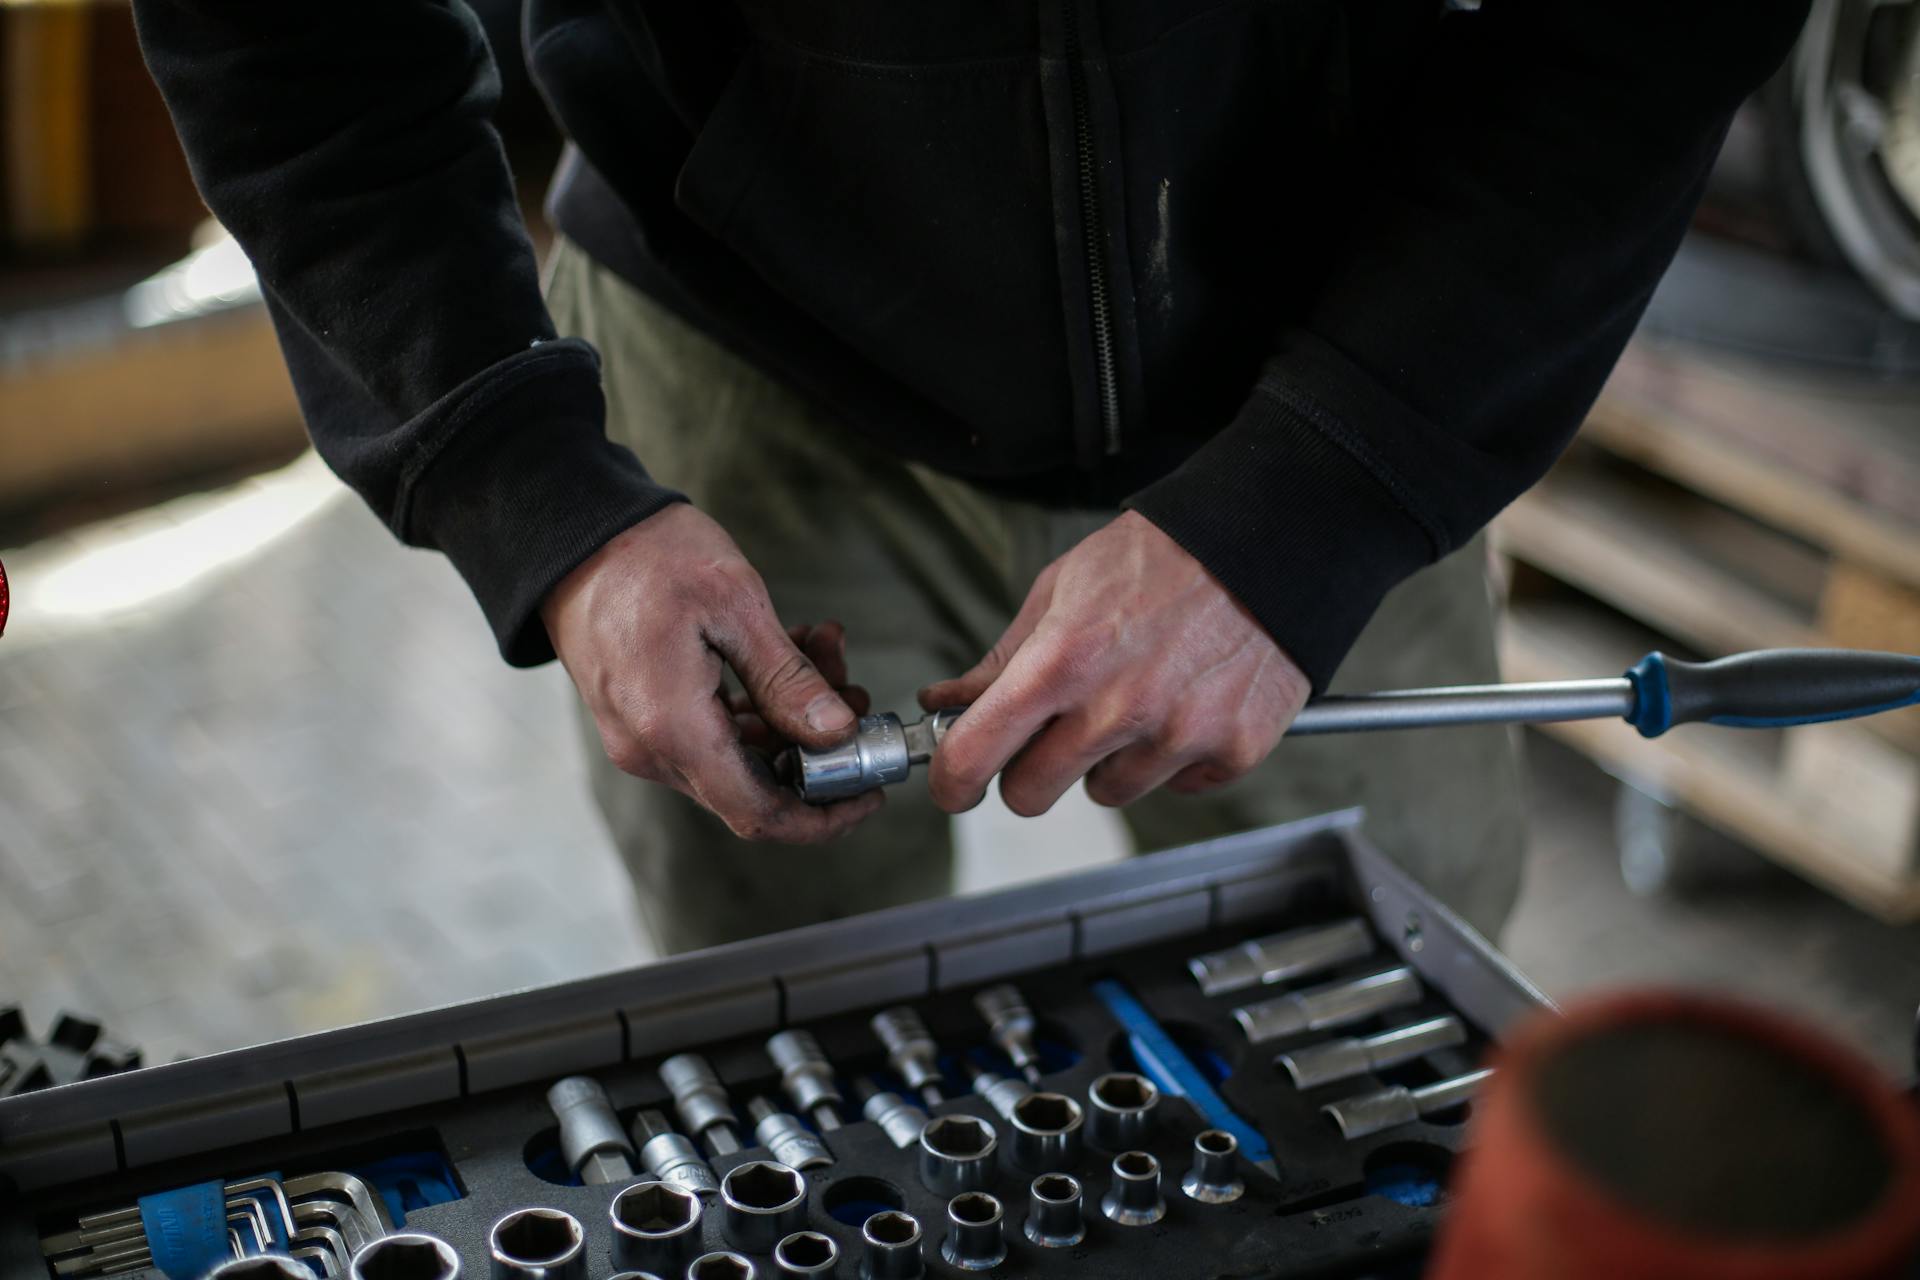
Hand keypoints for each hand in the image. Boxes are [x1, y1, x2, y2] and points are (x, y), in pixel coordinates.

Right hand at [543, 504, 883, 841]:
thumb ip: (786, 679)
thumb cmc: (647, 554)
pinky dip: (756, 703)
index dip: (823, 817)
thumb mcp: (735, 605)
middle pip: (755, 785)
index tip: (867, 793)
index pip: (759, 814)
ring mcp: (641, 736)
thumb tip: (835, 733)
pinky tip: (786, 651)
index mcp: (672, 729)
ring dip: (789, 715)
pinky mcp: (641, 716)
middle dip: (815, 746)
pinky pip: (711, 732)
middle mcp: (649, 749)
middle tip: (854, 690)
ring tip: (823, 651)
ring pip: (739, 755)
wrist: (570, 529)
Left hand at [920, 510, 1309, 814]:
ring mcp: (1177, 736)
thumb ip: (1002, 659)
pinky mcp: (1231, 750)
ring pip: (1105, 793)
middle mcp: (1116, 709)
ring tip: (1136, 699)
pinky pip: (1175, 787)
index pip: (975, 756)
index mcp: (1061, 662)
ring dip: (1107, 762)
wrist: (1262, 543)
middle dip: (1028, 771)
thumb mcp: (1060, 590)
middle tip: (1051, 735)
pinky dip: (1173, 759)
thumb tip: (947, 702)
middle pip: (1030, 795)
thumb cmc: (1158, 560)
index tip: (957, 784)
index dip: (953, 781)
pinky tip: (1184, 705)